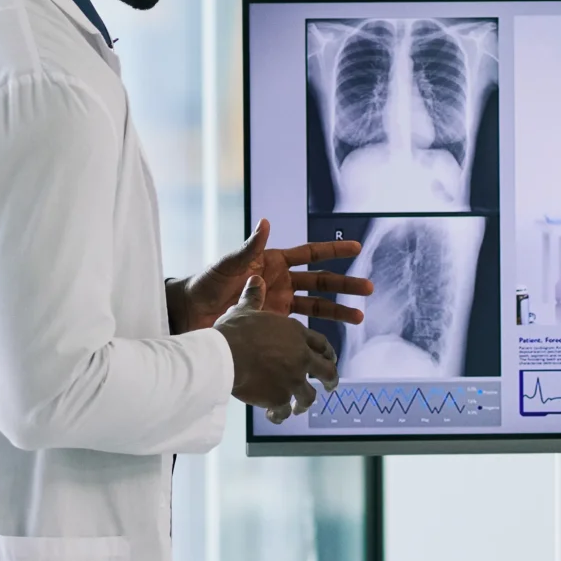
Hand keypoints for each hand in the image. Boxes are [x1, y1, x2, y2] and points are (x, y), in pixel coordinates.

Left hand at [171, 220, 372, 330]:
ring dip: (338, 311)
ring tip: (360, 317)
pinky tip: (332, 338)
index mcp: (273, 262)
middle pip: (321, 282)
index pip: (310, 254)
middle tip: (369, 288)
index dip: (333, 251)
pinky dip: (316, 331)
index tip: (357, 246)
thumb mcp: (228, 264)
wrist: (190, 314)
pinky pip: (301, 327)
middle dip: (346, 285)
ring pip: (316, 307)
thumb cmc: (205, 284)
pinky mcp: (274, 323)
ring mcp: (279, 304)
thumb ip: (249, 248)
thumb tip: (265, 223)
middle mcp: (280, 282)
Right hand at [217, 308, 338, 417]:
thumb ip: (254, 298)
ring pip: (309, 396)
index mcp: (296, 333)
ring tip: (298, 409)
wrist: (226, 355)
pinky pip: (285, 410)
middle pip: (327, 371)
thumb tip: (256, 279)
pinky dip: (280, 415)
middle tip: (330, 387)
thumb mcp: (245, 310)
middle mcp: (301, 356)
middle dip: (331, 380)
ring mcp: (294, 379)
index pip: (321, 344)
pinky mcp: (281, 397)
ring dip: (305, 403)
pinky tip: (274, 416)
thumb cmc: (234, 330)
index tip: (331, 359)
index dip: (328, 353)